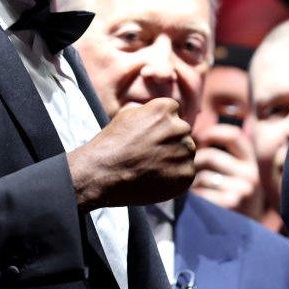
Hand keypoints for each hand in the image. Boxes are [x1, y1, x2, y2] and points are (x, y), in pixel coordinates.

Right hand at [68, 97, 194, 209]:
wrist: (102, 173)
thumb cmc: (111, 143)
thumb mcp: (126, 114)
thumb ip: (148, 110)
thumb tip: (160, 112)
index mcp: (166, 108)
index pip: (173, 114)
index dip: (160, 127)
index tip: (148, 138)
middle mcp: (180, 127)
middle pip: (181, 134)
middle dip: (169, 143)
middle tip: (147, 155)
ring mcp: (185, 151)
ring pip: (185, 153)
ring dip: (173, 160)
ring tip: (149, 168)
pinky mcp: (186, 173)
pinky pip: (185, 173)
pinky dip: (173, 178)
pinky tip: (154, 180)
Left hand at [190, 123, 263, 218]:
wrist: (245, 235)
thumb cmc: (235, 200)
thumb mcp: (239, 176)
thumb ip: (226, 156)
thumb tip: (196, 136)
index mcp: (252, 163)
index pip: (233, 135)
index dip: (213, 132)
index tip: (198, 138)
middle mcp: (250, 175)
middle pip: (209, 156)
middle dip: (193, 163)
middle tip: (188, 173)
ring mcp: (241, 192)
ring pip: (201, 176)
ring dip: (191, 183)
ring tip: (195, 192)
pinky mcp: (229, 206)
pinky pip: (199, 193)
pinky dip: (193, 198)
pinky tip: (198, 204)